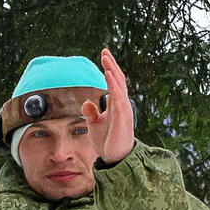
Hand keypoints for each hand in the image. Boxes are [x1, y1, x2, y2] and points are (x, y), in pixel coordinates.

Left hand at [82, 47, 134, 164]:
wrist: (115, 158)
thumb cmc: (108, 142)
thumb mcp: (95, 125)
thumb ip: (91, 113)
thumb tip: (86, 102)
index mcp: (116, 105)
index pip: (114, 82)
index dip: (109, 68)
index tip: (104, 55)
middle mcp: (122, 105)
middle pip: (118, 80)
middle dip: (111, 65)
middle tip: (105, 51)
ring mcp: (123, 110)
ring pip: (119, 85)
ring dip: (112, 70)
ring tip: (106, 58)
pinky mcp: (122, 116)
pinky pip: (118, 97)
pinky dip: (113, 85)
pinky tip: (108, 74)